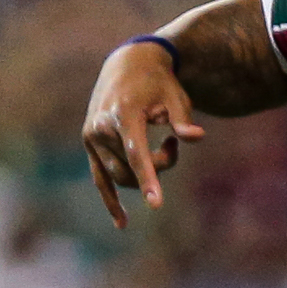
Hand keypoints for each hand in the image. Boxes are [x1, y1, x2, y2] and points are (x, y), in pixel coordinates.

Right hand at [81, 40, 207, 228]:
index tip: (157, 204)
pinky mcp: (89, 144)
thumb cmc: (157, 81)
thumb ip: (183, 119)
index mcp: (122, 113)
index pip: (136, 154)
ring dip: (144, 173)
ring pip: (119, 175)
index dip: (148, 179)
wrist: (127, 64)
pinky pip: (99, 179)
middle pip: (131, 167)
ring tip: (164, 145)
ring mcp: (91, 136)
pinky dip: (110, 200)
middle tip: (173, 144)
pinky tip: (122, 223)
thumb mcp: (176, 96)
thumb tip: (197, 136)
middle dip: (158, 167)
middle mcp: (101, 126)